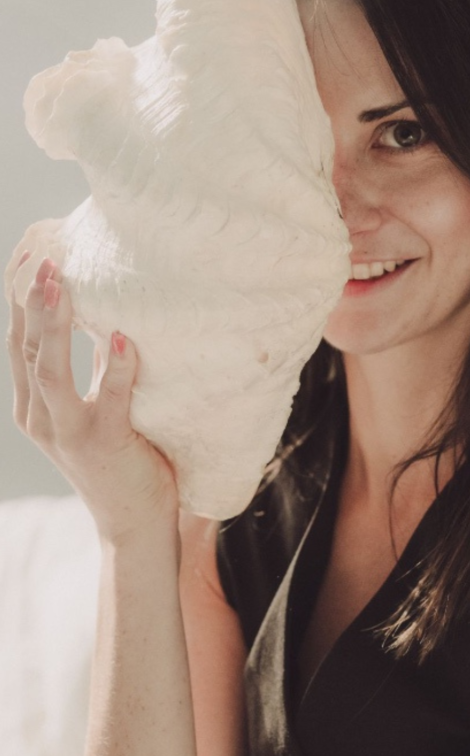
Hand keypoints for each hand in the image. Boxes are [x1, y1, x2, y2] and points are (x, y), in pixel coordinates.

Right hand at [6, 253, 179, 543]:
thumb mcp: (94, 409)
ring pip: (51, 372)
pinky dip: (113, 368)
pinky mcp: (103, 445)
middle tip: (43, 260)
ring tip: (61, 285)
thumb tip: (103, 321)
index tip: (28, 261)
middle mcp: (41, 419)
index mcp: (35, 407)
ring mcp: (69, 434)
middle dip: (32, 303)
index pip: (19, 346)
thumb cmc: (120, 459)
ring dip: (55, 326)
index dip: (21, 304)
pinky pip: (107, 400)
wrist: (134, 525)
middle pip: (27, 351)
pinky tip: (118, 338)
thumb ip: (91, 372)